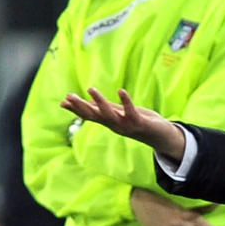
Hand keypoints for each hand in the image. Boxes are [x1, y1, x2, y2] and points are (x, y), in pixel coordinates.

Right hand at [61, 87, 185, 158]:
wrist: (161, 137)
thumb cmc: (140, 122)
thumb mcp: (120, 114)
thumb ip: (106, 109)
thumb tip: (89, 102)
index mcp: (110, 122)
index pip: (89, 115)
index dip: (76, 109)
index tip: (62, 102)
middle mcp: (115, 125)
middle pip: (95, 116)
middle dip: (81, 107)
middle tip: (68, 96)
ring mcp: (126, 125)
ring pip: (110, 115)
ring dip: (100, 103)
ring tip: (90, 88)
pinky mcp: (140, 123)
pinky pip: (131, 112)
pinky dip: (126, 102)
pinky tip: (120, 90)